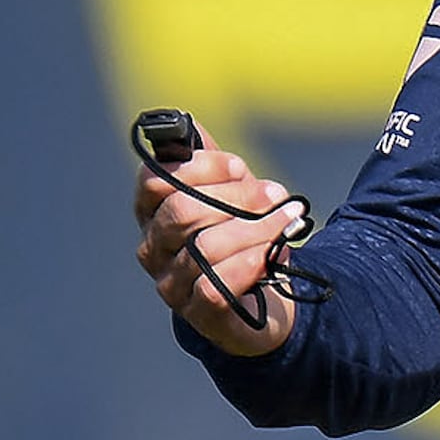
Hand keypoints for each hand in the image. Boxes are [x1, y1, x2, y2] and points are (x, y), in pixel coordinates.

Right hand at [134, 136, 302, 355]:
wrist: (263, 299)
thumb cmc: (240, 238)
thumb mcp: (228, 194)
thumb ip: (210, 163)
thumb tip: (189, 124)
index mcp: (152, 211)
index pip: (155, 180)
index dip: (199, 167)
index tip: (238, 166)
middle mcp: (153, 249)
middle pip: (181, 212)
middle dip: (236, 197)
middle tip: (274, 194)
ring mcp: (171, 284)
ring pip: (204, 248)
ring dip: (255, 229)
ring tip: (286, 221)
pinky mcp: (197, 315)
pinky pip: (215, 286)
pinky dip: (249, 264)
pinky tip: (272, 254)